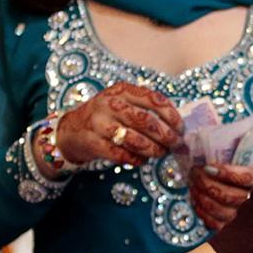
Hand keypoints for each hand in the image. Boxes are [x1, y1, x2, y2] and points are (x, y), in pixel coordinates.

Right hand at [51, 83, 181, 168]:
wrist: (71, 129)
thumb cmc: (106, 117)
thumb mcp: (123, 103)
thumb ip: (145, 108)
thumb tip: (176, 126)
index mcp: (122, 91)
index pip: (153, 99)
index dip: (171, 115)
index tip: (181, 128)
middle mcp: (110, 103)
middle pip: (145, 121)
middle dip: (165, 135)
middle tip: (175, 144)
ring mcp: (99, 123)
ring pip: (134, 139)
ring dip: (152, 149)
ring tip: (160, 153)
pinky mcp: (92, 142)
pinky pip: (120, 154)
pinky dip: (135, 160)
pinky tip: (142, 161)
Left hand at [188, 160, 252, 232]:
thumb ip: (241, 161)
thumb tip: (211, 158)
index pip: (244, 178)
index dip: (225, 173)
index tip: (207, 166)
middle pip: (227, 195)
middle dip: (206, 183)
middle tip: (194, 172)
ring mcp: (247, 218)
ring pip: (220, 210)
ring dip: (202, 197)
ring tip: (194, 185)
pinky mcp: (236, 229)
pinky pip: (216, 224)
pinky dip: (203, 213)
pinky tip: (196, 201)